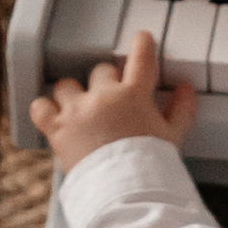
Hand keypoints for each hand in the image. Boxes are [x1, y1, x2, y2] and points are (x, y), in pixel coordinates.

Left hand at [30, 30, 194, 171]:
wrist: (124, 189)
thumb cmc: (151, 165)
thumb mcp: (173, 136)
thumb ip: (182, 110)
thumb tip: (187, 89)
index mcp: (135, 94)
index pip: (141, 58)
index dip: (142, 44)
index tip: (142, 38)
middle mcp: (104, 95)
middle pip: (101, 70)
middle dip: (105, 82)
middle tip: (110, 100)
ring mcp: (78, 110)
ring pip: (67, 85)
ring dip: (72, 94)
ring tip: (79, 110)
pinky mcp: (58, 128)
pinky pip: (40, 107)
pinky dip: (44, 110)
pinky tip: (52, 115)